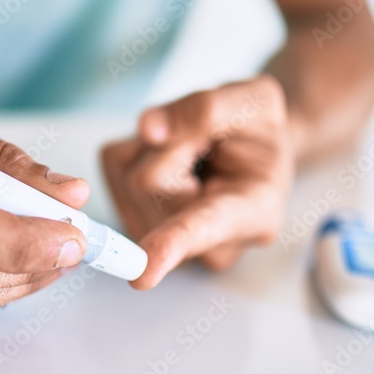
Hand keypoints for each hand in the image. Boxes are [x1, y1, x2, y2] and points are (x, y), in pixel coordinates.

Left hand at [101, 75, 294, 288]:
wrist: (252, 147)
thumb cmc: (259, 129)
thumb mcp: (255, 99)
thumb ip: (208, 109)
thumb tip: (149, 130)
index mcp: (254, 211)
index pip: (206, 227)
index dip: (174, 244)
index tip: (144, 274)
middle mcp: (209, 242)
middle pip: (150, 182)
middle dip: (174, 145)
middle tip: (209, 142)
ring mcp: (171, 239)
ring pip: (131, 177)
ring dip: (157, 148)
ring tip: (195, 155)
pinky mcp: (133, 220)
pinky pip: (115, 168)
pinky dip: (138, 150)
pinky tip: (172, 161)